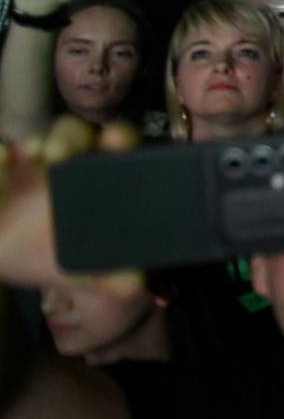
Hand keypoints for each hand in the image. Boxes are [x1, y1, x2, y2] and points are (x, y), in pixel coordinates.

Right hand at [0, 116, 141, 290]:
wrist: (8, 257)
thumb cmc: (53, 252)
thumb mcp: (81, 268)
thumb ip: (109, 277)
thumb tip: (135, 285)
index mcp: (96, 179)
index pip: (115, 145)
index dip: (119, 138)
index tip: (116, 142)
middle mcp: (66, 164)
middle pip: (75, 134)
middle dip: (71, 137)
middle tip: (62, 153)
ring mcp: (30, 164)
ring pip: (37, 138)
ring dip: (37, 140)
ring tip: (38, 153)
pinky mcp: (1, 167)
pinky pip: (0, 150)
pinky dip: (0, 150)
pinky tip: (4, 157)